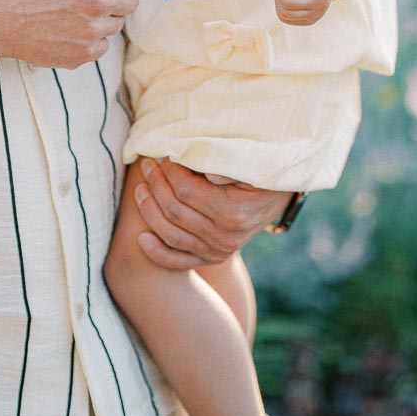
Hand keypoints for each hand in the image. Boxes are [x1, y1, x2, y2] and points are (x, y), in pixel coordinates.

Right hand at [0, 0, 138, 67]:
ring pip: (115, 25)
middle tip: (93, 0)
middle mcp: (99, 1)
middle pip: (131, 1)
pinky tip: (67, 32)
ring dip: (102, 20)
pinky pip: (101, 47)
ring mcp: (92, 30)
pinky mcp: (83, 53)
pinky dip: (89, 41)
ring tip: (74, 15)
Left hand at [132, 158, 291, 268]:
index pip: (185, 190)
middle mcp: (224, 237)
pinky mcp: (211, 258)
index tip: (160, 153)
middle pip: (174, 211)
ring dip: (149, 210)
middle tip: (147, 164)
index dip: (168, 171)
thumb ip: (228, 166)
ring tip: (140, 188)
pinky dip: (157, 253)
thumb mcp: (251, 164)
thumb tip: (207, 174)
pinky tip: (141, 238)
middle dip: (156, 184)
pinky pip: (178, 261)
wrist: (276, 197)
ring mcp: (217, 251)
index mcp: (233, 212)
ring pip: (171, 234)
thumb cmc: (260, 173)